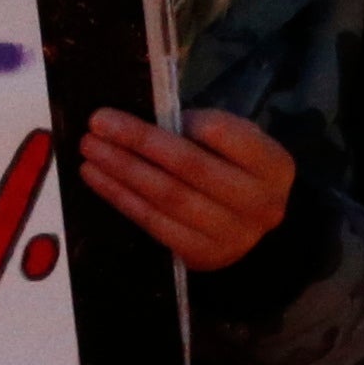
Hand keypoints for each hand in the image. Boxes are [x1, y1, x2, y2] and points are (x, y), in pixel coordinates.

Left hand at [76, 104, 296, 271]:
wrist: (247, 224)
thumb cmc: (231, 168)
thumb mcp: (233, 142)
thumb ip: (199, 128)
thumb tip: (138, 119)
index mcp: (273, 165)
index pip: (227, 135)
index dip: (186, 122)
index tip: (149, 109)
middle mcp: (261, 203)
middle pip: (192, 167)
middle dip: (139, 142)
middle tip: (97, 123)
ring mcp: (234, 235)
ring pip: (168, 197)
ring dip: (122, 170)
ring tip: (90, 149)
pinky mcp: (203, 256)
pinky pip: (154, 223)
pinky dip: (120, 197)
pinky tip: (96, 177)